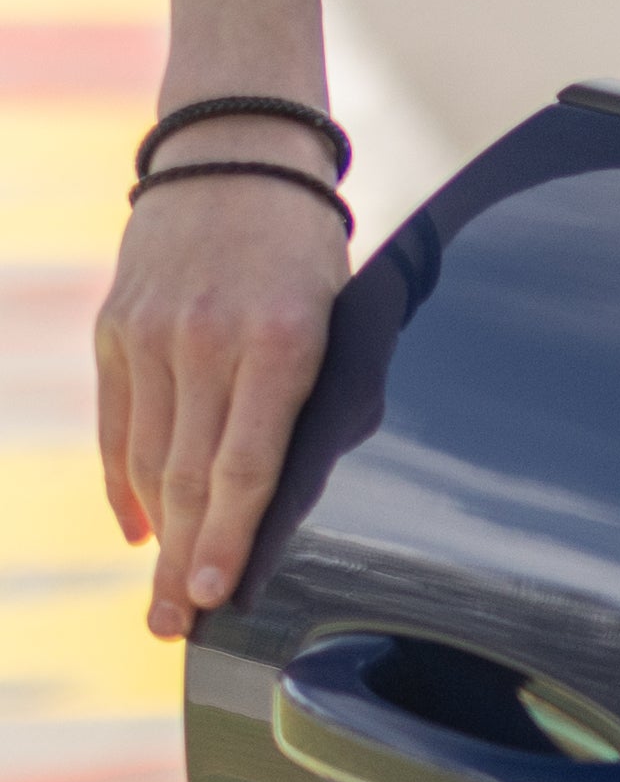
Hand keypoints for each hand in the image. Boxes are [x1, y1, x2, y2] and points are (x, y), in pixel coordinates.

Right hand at [96, 138, 349, 640]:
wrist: (235, 149)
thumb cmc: (308, 240)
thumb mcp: (339, 307)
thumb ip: (314, 392)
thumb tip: (300, 488)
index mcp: (282, 337)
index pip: (248, 462)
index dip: (227, 537)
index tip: (211, 597)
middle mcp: (208, 340)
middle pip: (190, 476)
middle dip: (183, 562)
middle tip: (176, 632)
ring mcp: (153, 335)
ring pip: (150, 458)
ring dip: (157, 535)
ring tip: (160, 599)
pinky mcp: (117, 329)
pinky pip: (119, 424)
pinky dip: (127, 481)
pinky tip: (139, 527)